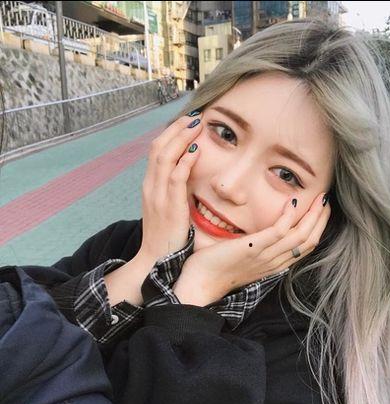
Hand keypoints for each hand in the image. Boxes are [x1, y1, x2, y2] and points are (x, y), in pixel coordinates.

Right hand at [137, 114, 202, 265]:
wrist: (155, 258)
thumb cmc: (165, 233)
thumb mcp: (165, 206)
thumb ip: (172, 189)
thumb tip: (187, 173)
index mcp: (150, 185)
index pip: (156, 151)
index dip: (170, 133)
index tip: (186, 122)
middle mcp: (150, 186)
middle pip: (158, 147)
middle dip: (176, 129)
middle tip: (193, 117)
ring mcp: (158, 195)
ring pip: (165, 158)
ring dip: (181, 139)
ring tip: (196, 126)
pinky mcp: (170, 206)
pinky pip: (176, 178)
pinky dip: (185, 162)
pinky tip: (196, 152)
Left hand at [173, 192, 330, 305]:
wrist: (200, 283)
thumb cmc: (218, 269)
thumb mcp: (245, 258)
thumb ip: (258, 247)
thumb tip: (263, 231)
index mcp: (275, 264)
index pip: (306, 246)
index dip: (318, 227)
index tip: (321, 209)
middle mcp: (275, 262)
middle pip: (309, 240)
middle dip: (321, 219)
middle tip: (326, 199)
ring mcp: (266, 256)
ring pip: (301, 236)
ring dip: (313, 215)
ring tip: (319, 197)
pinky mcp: (253, 248)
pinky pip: (279, 232)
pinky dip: (289, 216)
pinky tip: (292, 202)